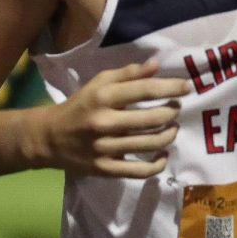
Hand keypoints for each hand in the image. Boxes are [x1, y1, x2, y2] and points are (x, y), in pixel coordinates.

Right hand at [39, 59, 188, 177]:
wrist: (49, 138)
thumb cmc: (80, 106)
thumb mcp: (98, 84)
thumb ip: (127, 74)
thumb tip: (156, 66)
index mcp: (103, 98)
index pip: (145, 90)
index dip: (170, 87)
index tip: (186, 87)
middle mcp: (104, 123)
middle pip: (152, 119)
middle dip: (172, 112)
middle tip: (176, 108)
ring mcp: (105, 149)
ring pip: (150, 144)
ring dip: (169, 135)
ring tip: (172, 128)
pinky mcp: (105, 169)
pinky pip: (139, 171)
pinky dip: (157, 164)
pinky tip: (163, 155)